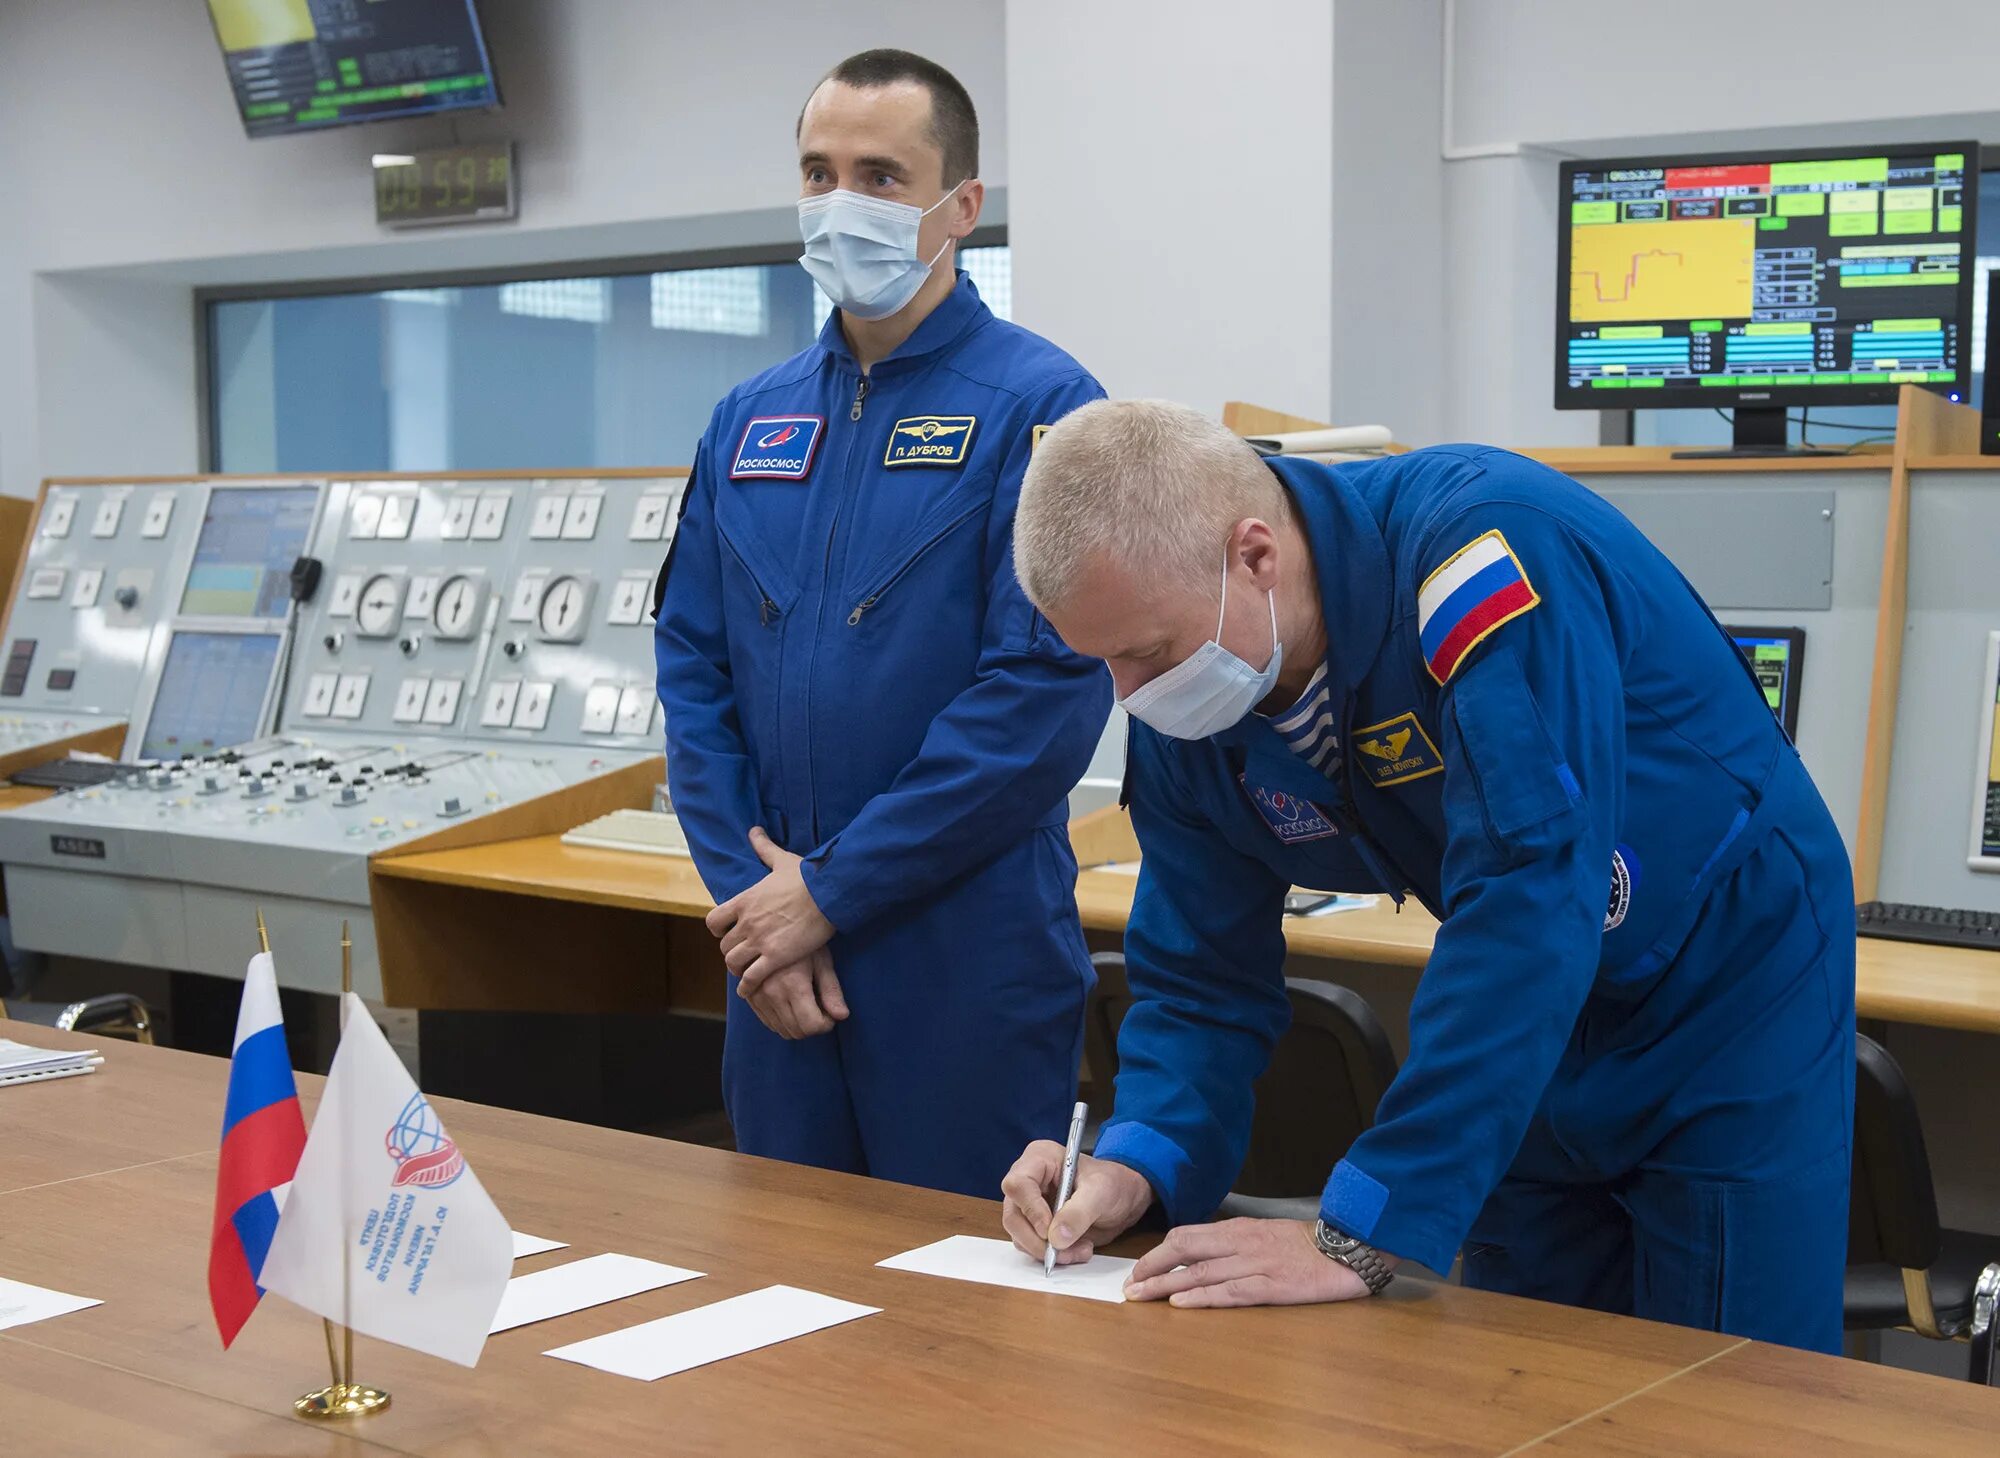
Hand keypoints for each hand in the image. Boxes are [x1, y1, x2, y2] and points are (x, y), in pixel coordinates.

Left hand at [708, 827, 835, 990]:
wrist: (829, 893)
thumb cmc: (808, 876)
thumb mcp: (781, 859)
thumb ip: (764, 847)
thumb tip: (754, 830)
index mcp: (745, 900)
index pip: (714, 921)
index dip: (719, 929)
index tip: (727, 932)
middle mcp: (747, 922)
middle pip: (724, 946)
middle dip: (731, 951)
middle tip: (741, 956)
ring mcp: (759, 941)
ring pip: (733, 963)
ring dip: (738, 969)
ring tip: (746, 973)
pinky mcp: (776, 957)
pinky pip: (751, 977)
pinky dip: (748, 986)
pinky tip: (751, 989)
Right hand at [739, 946, 848, 1039]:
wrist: (772, 921)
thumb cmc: (805, 938)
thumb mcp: (822, 960)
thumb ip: (831, 990)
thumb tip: (842, 1016)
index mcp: (793, 984)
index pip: (811, 1026)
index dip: (825, 1024)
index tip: (829, 1014)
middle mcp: (772, 993)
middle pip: (796, 1031)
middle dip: (812, 1026)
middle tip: (820, 1009)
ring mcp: (757, 994)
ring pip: (780, 1029)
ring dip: (796, 1024)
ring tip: (805, 1004)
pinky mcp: (749, 994)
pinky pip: (766, 1021)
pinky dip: (781, 1020)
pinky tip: (790, 1003)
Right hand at [1000, 1143, 1153, 1265]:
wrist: (1124, 1198)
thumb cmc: (1113, 1183)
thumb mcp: (1101, 1192)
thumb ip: (1079, 1212)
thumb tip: (1056, 1238)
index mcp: (1039, 1159)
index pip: (1017, 1185)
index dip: (1031, 1210)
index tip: (1050, 1231)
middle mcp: (1028, 1182)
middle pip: (1013, 1216)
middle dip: (1038, 1240)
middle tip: (1063, 1252)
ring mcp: (1030, 1205)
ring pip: (1020, 1236)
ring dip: (1048, 1251)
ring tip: (1081, 1250)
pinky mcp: (1036, 1226)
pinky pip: (1032, 1247)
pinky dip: (1054, 1256)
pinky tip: (1077, 1250)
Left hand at [1123, 1218, 1380, 1307]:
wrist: (1350, 1245)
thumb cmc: (1308, 1244)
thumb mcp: (1266, 1234)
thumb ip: (1236, 1243)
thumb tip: (1203, 1256)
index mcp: (1239, 1229)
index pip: (1186, 1236)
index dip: (1158, 1253)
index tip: (1138, 1269)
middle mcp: (1242, 1243)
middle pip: (1185, 1251)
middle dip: (1152, 1268)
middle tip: (1129, 1287)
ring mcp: (1256, 1264)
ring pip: (1201, 1272)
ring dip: (1166, 1286)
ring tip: (1141, 1298)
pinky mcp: (1274, 1286)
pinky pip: (1230, 1291)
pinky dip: (1202, 1297)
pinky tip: (1180, 1304)